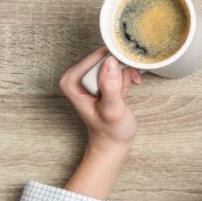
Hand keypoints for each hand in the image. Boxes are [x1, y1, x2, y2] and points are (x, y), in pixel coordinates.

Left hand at [59, 48, 141, 199]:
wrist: (113, 143)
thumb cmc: (110, 131)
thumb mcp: (112, 110)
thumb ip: (110, 87)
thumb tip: (110, 63)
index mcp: (72, 81)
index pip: (97, 58)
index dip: (115, 64)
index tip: (125, 76)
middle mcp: (77, 76)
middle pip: (105, 57)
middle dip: (122, 69)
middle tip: (127, 85)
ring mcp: (89, 77)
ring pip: (113, 60)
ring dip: (126, 72)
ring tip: (127, 90)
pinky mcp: (100, 79)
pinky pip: (116, 66)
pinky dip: (127, 74)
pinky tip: (129, 86)